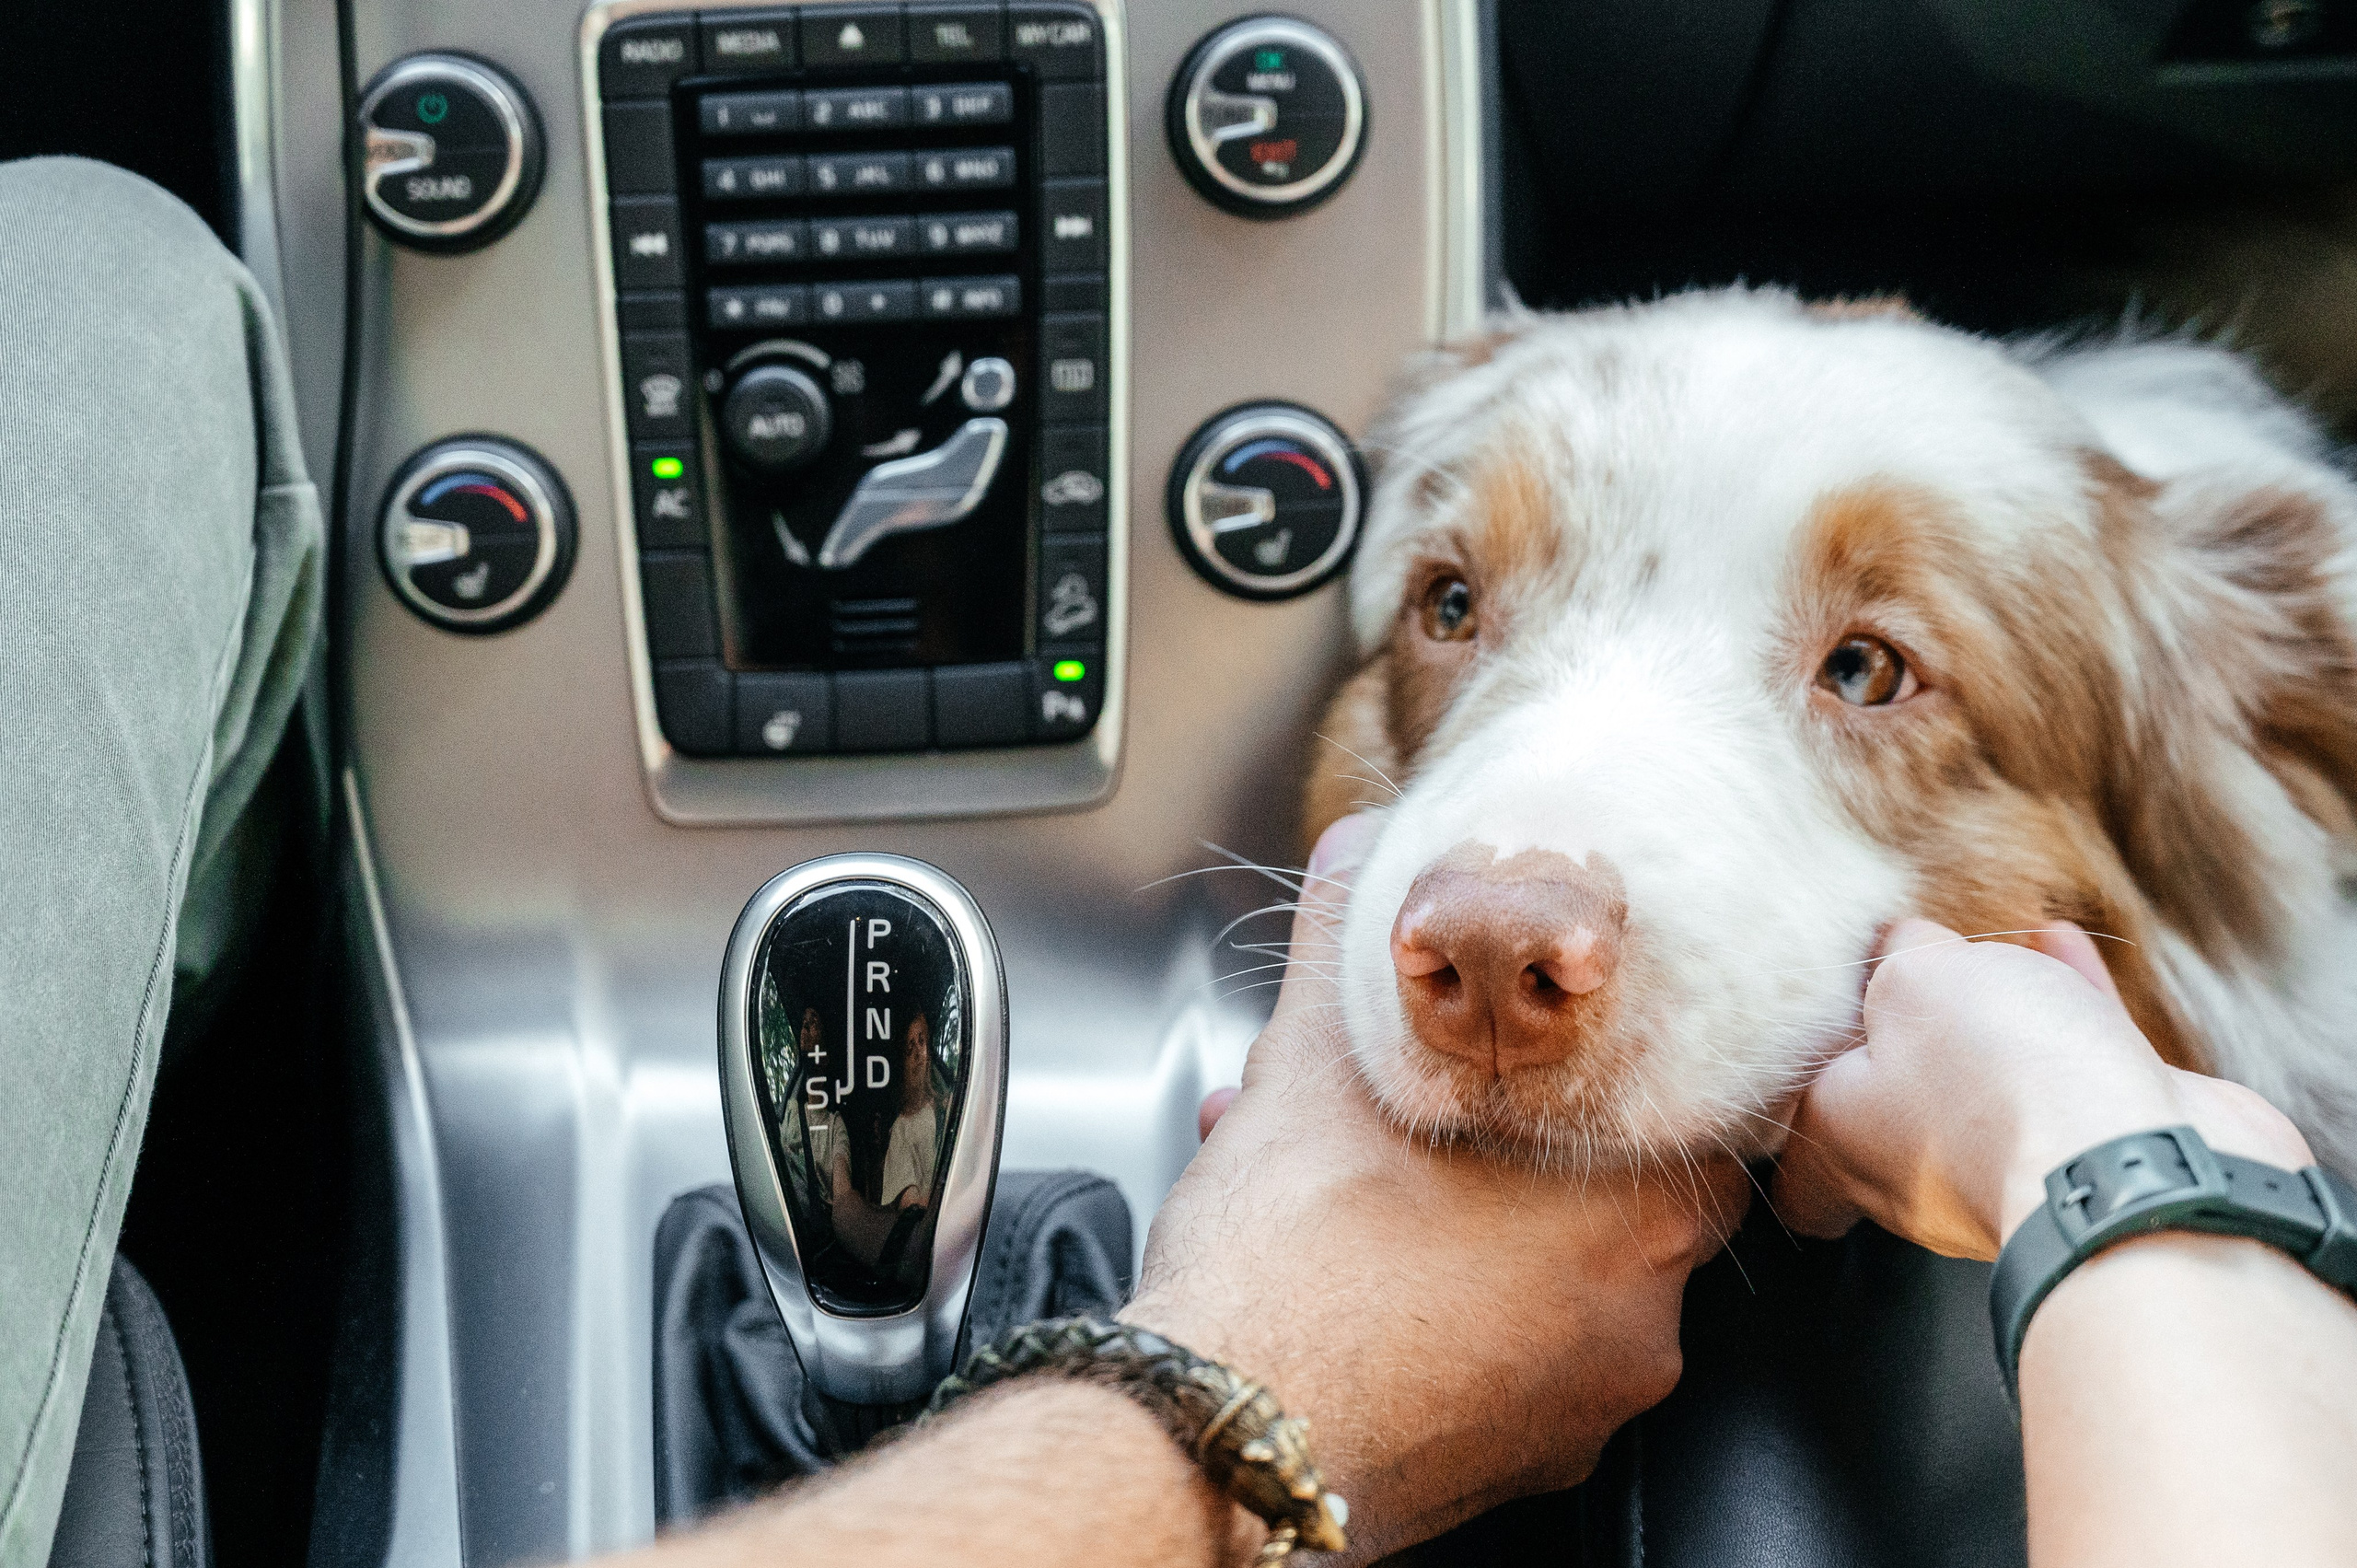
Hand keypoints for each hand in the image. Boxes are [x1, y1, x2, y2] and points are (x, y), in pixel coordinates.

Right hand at [1123, 816, 1751, 1562]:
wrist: (1222, 1443)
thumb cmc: (1291, 1276)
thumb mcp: (1313, 1070)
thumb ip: (1349, 950)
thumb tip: (1360, 854)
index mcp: (1633, 1214)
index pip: (1715, 1118)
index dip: (1640, 1071)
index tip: (1591, 1054)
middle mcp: (1638, 1323)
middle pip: (1611, 1198)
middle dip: (1513, 1145)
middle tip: (1432, 1115)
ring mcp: (1580, 1409)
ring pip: (1545, 1281)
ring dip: (1464, 1222)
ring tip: (1355, 1183)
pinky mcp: (1517, 1467)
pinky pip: (1505, 1361)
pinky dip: (1445, 1311)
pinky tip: (1352, 1270)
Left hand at [1772, 919, 2311, 1258]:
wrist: (2136, 1165)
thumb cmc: (1998, 1085)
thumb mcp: (1915, 983)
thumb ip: (1898, 960)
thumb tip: (1903, 946)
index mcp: (1847, 1147)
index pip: (1797, 1169)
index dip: (1797, 1116)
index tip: (1806, 1053)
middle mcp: (1920, 1175)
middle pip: (1894, 1109)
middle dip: (1904, 1039)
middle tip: (1903, 971)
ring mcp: (2012, 1169)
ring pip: (1986, 1084)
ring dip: (1990, 1013)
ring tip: (1987, 945)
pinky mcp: (2096, 1148)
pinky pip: (2065, 1067)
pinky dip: (2060, 1003)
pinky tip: (2059, 941)